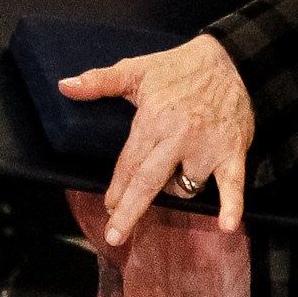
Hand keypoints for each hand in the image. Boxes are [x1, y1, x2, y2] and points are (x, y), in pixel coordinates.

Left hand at [61, 34, 253, 241]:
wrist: (230, 61)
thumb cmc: (178, 67)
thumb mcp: (136, 69)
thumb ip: (99, 81)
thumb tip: (64, 86)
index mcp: (154, 118)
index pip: (129, 163)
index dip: (117, 188)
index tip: (108, 205)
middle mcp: (179, 135)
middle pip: (149, 182)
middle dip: (129, 211)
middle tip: (114, 235)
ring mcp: (207, 146)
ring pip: (185, 187)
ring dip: (175, 193)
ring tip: (172, 181)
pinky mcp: (232, 151)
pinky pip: (232, 184)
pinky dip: (232, 205)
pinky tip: (226, 226)